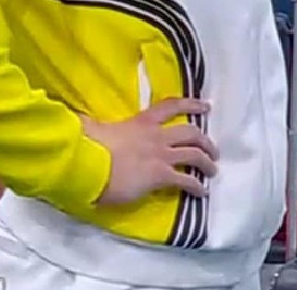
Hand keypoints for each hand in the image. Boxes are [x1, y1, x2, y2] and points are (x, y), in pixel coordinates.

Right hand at [83, 98, 218, 205]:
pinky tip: (201, 192)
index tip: (207, 106)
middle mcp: (156, 136)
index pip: (171, 106)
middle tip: (213, 150)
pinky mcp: (160, 175)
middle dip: (205, 141)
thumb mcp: (93, 126)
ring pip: (195, 155)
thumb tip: (83, 119)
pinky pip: (186, 180)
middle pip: (191, 133)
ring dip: (207, 162)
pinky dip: (197, 186)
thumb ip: (96, 122)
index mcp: (141, 122)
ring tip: (212, 170)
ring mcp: (161, 155)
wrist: (85, 165)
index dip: (192, 104)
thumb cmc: (85, 145)